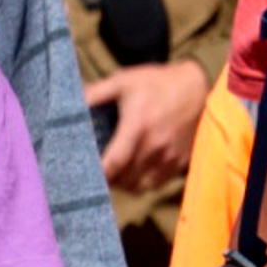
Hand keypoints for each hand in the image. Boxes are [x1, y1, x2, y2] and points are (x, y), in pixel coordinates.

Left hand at [84, 60, 210, 192]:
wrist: (197, 86)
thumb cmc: (157, 82)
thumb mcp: (124, 80)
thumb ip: (96, 93)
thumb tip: (69, 101)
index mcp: (138, 126)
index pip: (115, 162)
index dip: (99, 174)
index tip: (86, 175)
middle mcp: (155, 145)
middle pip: (125, 179)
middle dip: (108, 180)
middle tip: (96, 174)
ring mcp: (170, 156)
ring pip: (140, 185)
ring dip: (124, 184)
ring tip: (114, 175)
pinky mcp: (181, 161)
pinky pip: (157, 184)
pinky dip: (143, 183)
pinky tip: (134, 173)